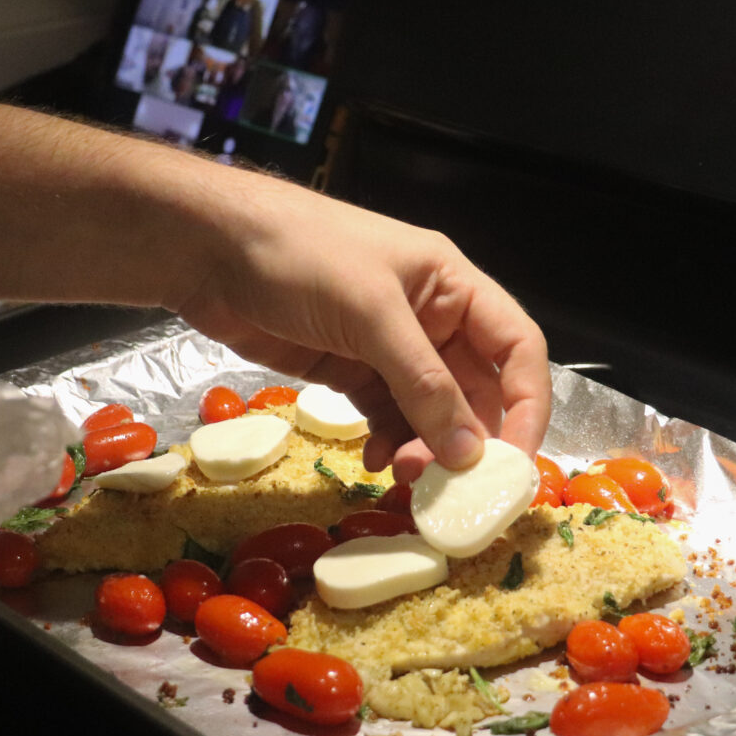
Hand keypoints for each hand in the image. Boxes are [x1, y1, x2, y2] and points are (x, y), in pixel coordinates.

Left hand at [168, 173, 550, 478]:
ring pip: (431, 411)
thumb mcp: (370, 313)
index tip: (516, 462)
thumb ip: (423, 382)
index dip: (528, 405)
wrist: (208, 250)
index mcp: (452, 285)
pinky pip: (388, 416)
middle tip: (451, 486)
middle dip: (469, 439)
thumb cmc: (297, 256)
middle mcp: (430, 317)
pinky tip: (376, 460)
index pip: (517, 349)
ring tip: (406, 476)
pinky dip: (391, 442)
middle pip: (476, 389)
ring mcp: (387, 347)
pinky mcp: (348, 370)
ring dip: (428, 448)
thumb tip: (468, 450)